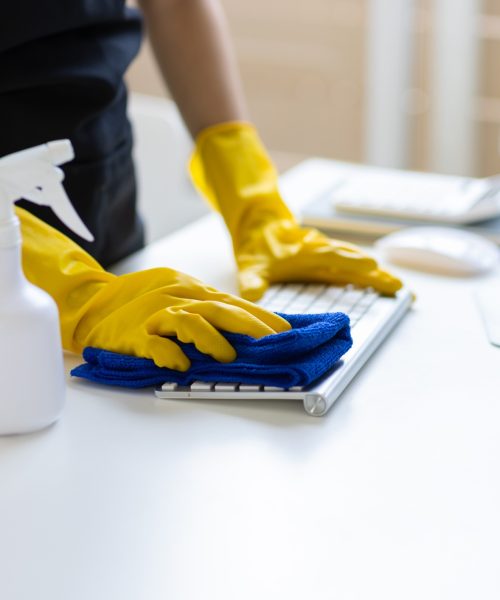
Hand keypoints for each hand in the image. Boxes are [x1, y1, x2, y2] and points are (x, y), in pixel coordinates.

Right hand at [18, 207, 289, 369]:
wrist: (94, 304)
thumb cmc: (143, 304)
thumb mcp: (179, 296)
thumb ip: (208, 309)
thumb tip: (250, 324)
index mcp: (192, 292)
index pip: (234, 303)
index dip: (261, 318)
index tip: (286, 332)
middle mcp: (178, 300)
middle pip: (219, 309)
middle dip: (249, 326)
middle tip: (271, 343)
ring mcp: (156, 317)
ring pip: (189, 322)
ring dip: (211, 340)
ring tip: (228, 356)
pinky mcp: (135, 336)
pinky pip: (154, 345)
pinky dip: (169, 355)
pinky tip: (181, 366)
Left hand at [234, 217, 401, 300]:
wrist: (259, 224)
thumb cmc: (256, 247)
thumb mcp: (249, 266)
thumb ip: (252, 282)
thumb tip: (251, 297)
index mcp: (304, 253)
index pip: (332, 256)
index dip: (351, 263)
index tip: (372, 268)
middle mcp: (320, 252)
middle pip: (353, 261)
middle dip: (376, 274)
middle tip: (399, 287)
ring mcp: (327, 255)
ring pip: (356, 262)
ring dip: (376, 274)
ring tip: (398, 287)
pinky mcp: (328, 259)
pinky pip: (351, 265)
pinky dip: (366, 273)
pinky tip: (379, 282)